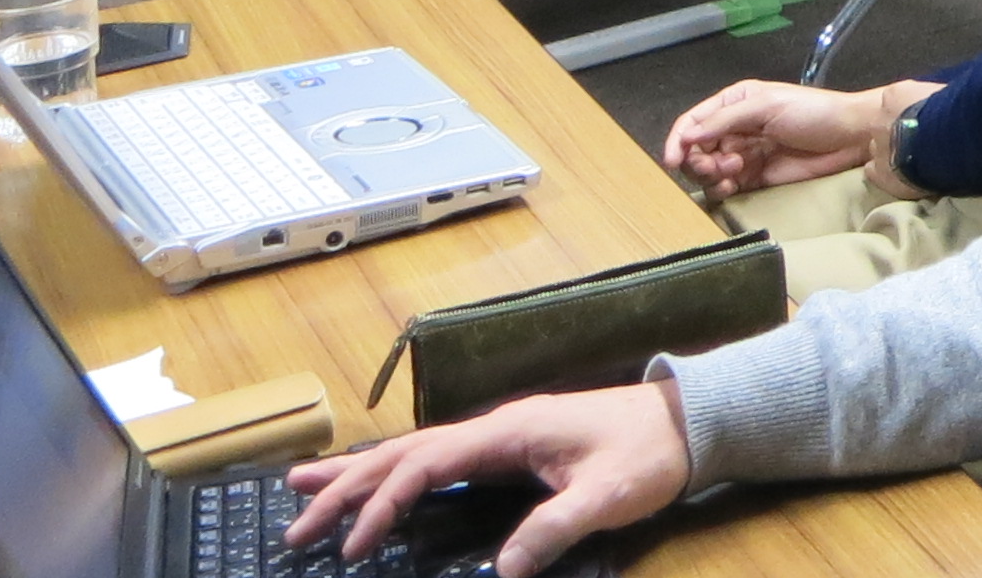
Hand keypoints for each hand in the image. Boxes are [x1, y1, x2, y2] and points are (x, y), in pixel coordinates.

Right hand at [286, 382, 690, 576]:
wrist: (688, 419)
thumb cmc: (649, 453)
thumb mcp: (605, 497)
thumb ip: (553, 529)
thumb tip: (502, 572)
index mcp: (509, 430)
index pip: (426, 464)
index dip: (383, 504)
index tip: (353, 549)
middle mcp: (496, 425)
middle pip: (405, 453)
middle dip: (347, 488)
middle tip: (293, 523)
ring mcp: (501, 433)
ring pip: (415, 450)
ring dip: (361, 473)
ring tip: (302, 489)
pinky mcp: (511, 446)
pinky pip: (439, 458)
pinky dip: (397, 471)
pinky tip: (378, 483)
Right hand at [661, 75, 900, 196]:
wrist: (850, 137)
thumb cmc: (813, 112)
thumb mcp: (767, 106)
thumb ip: (724, 120)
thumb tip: (686, 136)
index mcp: (734, 103)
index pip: (693, 121)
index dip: (678, 140)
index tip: (673, 160)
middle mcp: (734, 128)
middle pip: (696, 150)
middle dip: (698, 160)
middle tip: (719, 165)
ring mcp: (744, 154)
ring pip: (707, 171)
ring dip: (711, 175)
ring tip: (733, 172)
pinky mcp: (755, 178)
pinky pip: (725, 187)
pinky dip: (721, 189)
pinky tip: (732, 186)